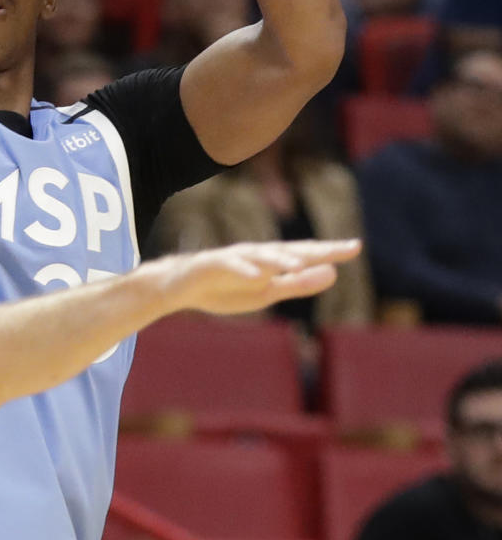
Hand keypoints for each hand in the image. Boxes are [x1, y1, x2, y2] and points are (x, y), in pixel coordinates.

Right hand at [164, 239, 361, 315]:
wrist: (182, 287)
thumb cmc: (227, 288)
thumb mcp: (267, 292)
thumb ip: (298, 283)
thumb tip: (333, 273)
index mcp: (273, 262)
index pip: (306, 255)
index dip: (330, 251)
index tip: (356, 247)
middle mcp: (258, 254)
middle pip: (291, 250)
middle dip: (317, 250)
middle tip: (344, 249)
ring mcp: (236, 258)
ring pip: (262, 256)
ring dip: (281, 259)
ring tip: (300, 265)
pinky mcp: (213, 265)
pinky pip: (230, 266)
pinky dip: (243, 269)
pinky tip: (257, 275)